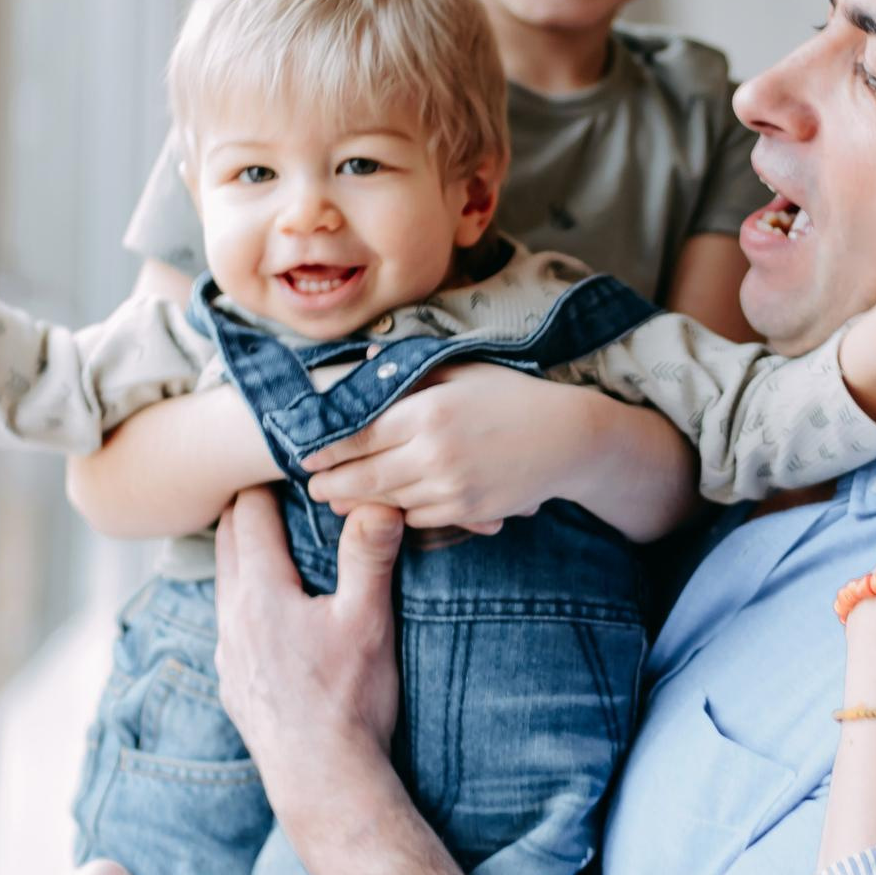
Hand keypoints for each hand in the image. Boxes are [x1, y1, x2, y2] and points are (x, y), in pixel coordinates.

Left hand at [214, 489, 404, 801]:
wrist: (323, 781)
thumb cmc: (350, 700)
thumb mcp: (368, 620)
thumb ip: (368, 555)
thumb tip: (376, 499)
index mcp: (261, 592)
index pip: (247, 514)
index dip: (263, 481)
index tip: (284, 460)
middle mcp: (233, 617)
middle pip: (225, 541)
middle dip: (246, 508)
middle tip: (275, 484)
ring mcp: (229, 652)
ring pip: (225, 583)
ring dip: (243, 553)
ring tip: (274, 538)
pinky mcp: (235, 682)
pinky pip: (231, 622)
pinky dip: (245, 597)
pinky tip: (274, 608)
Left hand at [299, 362, 607, 533]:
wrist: (569, 438)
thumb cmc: (514, 394)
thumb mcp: (464, 369)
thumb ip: (412, 368)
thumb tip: (367, 356)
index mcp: (427, 412)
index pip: (358, 435)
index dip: (326, 448)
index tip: (306, 453)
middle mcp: (433, 453)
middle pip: (364, 476)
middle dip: (332, 484)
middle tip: (313, 486)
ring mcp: (450, 487)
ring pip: (388, 501)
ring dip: (358, 503)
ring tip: (338, 500)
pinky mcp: (467, 511)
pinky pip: (419, 518)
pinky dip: (399, 513)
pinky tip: (386, 508)